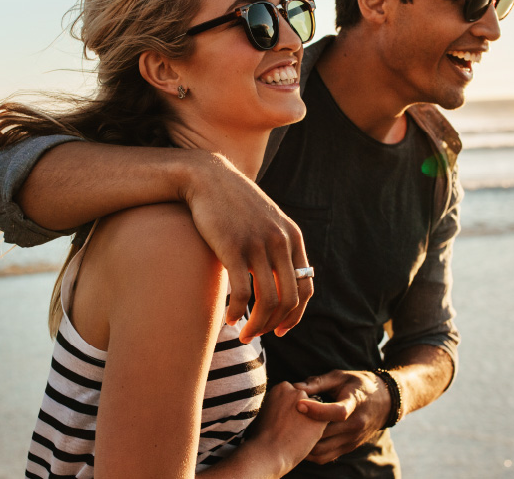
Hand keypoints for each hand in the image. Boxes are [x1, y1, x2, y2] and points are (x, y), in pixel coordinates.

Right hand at [183, 152, 312, 341]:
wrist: (208, 178)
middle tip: (258, 335)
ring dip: (257, 325)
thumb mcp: (267, 221)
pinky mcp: (232, 248)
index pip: (306, 287)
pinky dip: (237, 312)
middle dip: (275, 324)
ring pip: (268, 300)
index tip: (280, 329)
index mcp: (292, 237)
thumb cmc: (235, 204)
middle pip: (289, 298)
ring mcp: (257, 245)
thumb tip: (281, 279)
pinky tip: (227, 319)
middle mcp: (280, 242)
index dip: (296, 314)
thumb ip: (278, 245)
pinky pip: (242, 292)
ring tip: (243, 334)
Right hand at [246, 382, 328, 475]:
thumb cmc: (261, 436)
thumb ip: (275, 404)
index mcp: (282, 387)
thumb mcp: (263, 412)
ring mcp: (310, 404)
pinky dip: (316, 430)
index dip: (289, 408)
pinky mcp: (321, 418)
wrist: (269, 452)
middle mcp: (297, 392)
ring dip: (310, 420)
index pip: (292, 394)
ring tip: (297, 435)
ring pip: (315, 412)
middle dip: (300, 412)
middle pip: (304, 401)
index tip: (283, 419)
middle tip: (290, 428)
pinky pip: (322, 423)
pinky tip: (305, 439)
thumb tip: (279, 407)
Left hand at [293, 370, 390, 463]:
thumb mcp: (341, 377)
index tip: (298, 404)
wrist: (385, 401)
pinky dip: (311, 452)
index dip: (316, 410)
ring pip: (323, 450)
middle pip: (326, 434)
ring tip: (290, 433)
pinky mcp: (349, 448)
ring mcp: (352, 439)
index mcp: (355, 403)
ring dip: (305, 443)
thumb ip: (318, 382)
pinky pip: (326, 457)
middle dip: (304, 428)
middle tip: (285, 419)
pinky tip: (301, 441)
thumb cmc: (358, 384)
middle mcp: (355, 425)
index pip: (337, 412)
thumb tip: (296, 387)